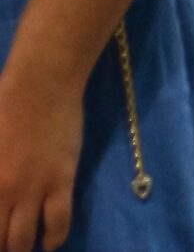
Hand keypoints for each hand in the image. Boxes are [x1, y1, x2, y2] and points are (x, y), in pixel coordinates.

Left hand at [0, 79, 77, 251]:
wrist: (42, 85)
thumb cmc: (3, 107)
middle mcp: (3, 193)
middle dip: (2, 247)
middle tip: (6, 244)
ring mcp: (33, 189)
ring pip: (23, 239)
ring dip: (21, 248)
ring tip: (23, 247)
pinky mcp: (61, 181)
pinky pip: (59, 222)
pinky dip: (54, 238)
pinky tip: (50, 243)